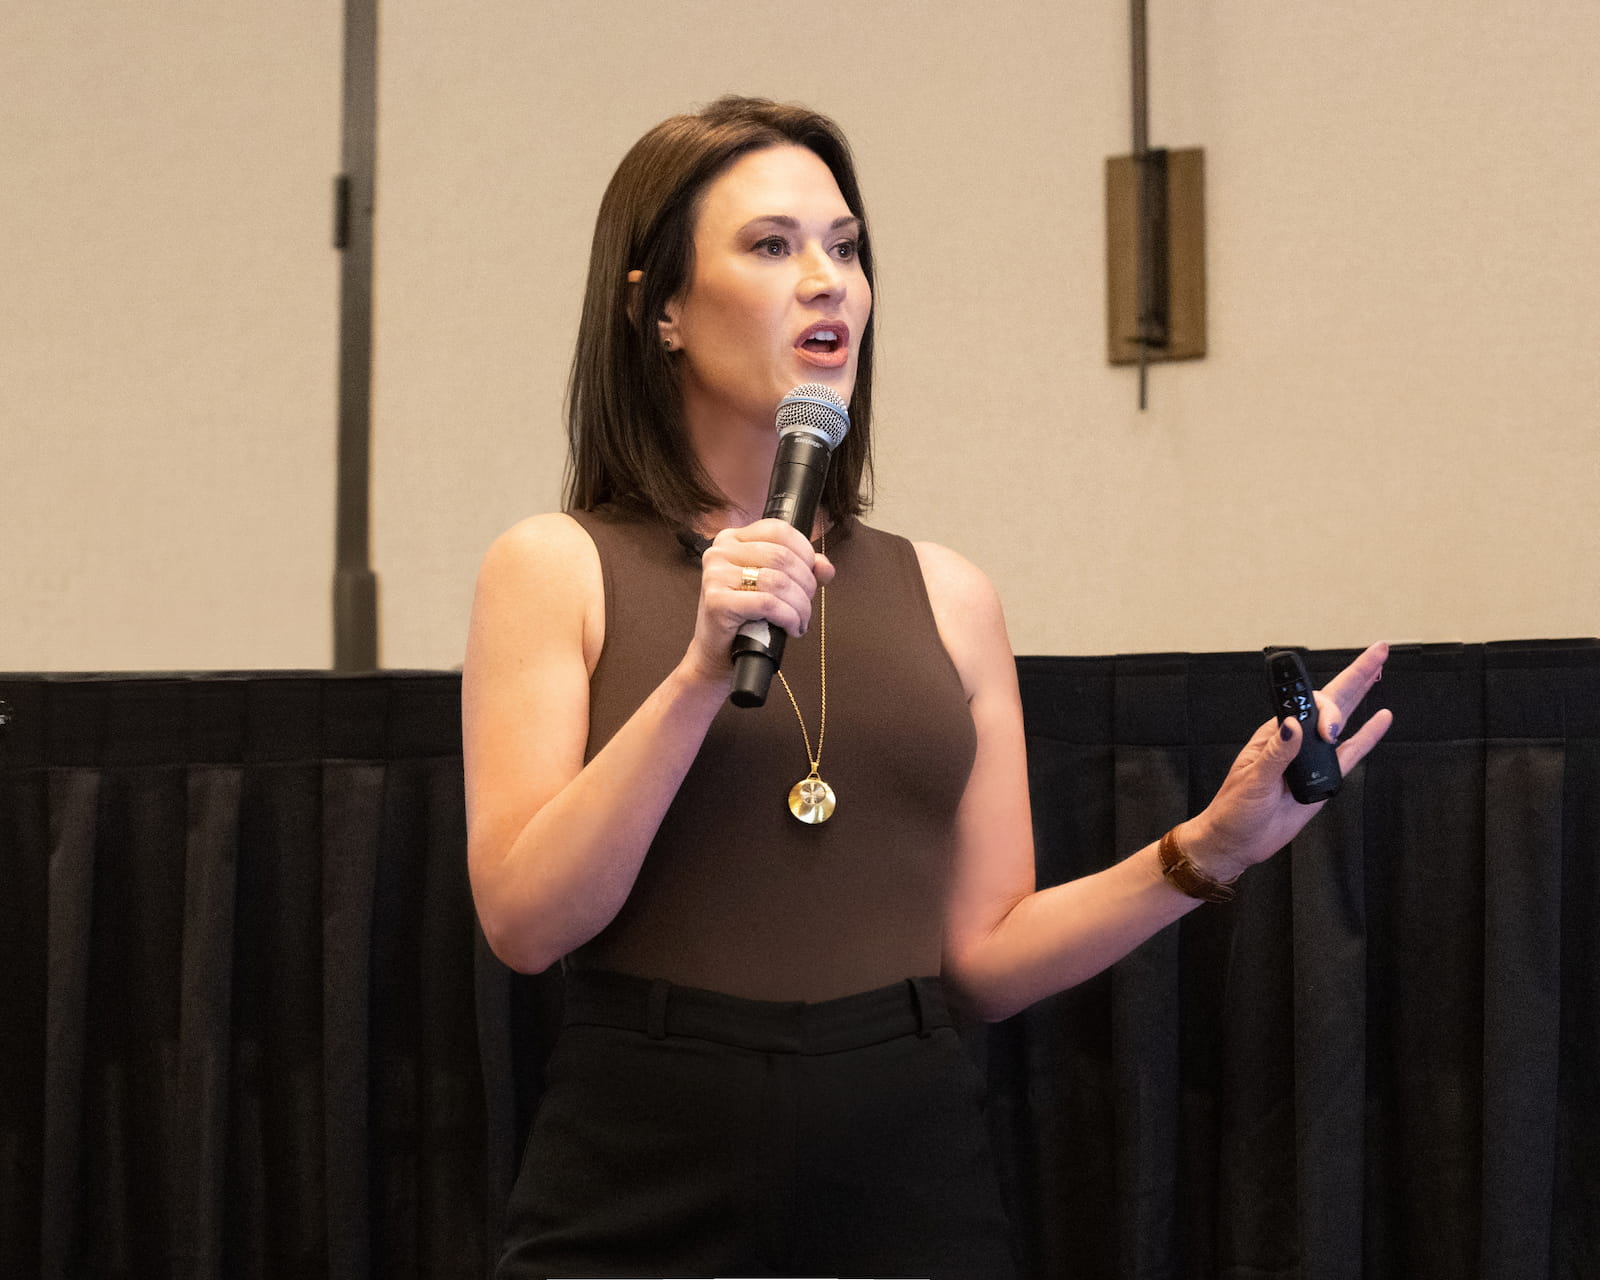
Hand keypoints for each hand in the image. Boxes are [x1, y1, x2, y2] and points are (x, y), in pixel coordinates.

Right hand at [681, 518, 835, 684]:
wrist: (718, 653)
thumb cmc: (746, 618)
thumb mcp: (776, 587)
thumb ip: (802, 570)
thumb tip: (825, 566)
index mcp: (733, 539)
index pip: (779, 530)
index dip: (805, 552)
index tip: (812, 576)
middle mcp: (720, 551)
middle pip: (781, 556)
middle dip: (805, 584)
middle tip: (806, 606)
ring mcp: (715, 575)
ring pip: (777, 581)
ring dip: (800, 605)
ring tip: (801, 621)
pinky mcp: (717, 601)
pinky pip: (767, 604)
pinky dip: (788, 617)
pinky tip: (792, 628)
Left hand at [1182, 642, 1393, 881]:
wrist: (1238, 841)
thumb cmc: (1234, 809)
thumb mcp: (1252, 781)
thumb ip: (1277, 754)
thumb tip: (1294, 726)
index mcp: (1275, 734)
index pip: (1304, 705)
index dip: (1323, 702)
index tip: (1328, 727)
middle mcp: (1297, 740)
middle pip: (1331, 701)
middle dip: (1355, 674)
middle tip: (1379, 652)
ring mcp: (1313, 758)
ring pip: (1344, 720)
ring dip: (1362, 695)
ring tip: (1379, 670)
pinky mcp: (1325, 778)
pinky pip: (1351, 754)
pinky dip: (1367, 736)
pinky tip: (1382, 718)